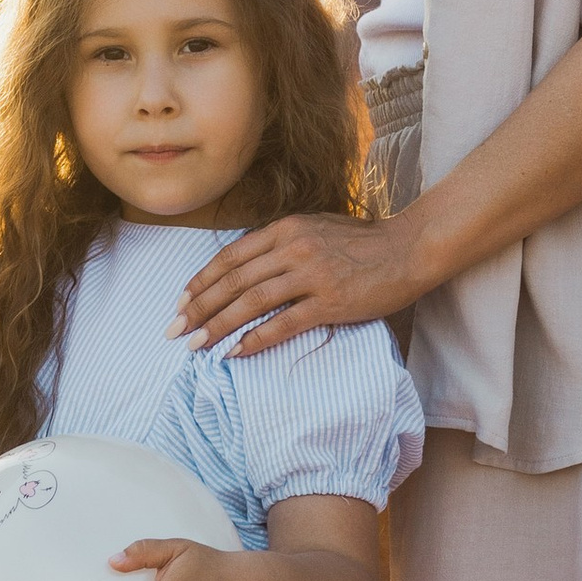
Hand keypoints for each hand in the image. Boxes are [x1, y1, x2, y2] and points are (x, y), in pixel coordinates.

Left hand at [175, 213, 419, 357]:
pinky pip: (282, 324)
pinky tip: (234, 352)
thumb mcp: (316, 227)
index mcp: (285, 228)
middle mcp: (293, 248)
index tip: (181, 302)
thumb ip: (281, 242)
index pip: (230, 257)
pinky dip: (254, 340)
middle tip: (174, 330)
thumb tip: (246, 266)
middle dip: (199, 308)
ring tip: (195, 346)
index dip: (202, 281)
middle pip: (233, 281)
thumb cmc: (363, 241)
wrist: (407, 249)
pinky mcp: (330, 302)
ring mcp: (311, 275)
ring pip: (250, 303)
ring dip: (217, 326)